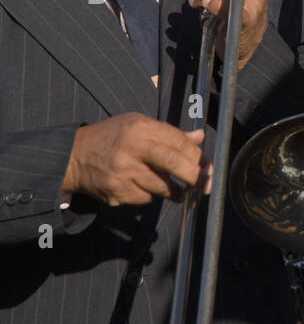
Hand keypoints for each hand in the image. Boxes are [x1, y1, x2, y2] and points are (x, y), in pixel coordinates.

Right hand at [61, 114, 211, 206]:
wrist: (74, 156)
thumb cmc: (111, 138)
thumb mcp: (137, 125)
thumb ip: (170, 133)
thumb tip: (199, 137)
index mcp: (139, 128)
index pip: (179, 142)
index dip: (199, 157)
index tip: (209, 167)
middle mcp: (131, 149)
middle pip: (175, 164)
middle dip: (196, 177)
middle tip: (207, 185)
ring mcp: (123, 173)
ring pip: (163, 187)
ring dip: (174, 190)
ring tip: (176, 189)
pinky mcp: (117, 192)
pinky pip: (146, 198)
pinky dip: (151, 195)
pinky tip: (143, 186)